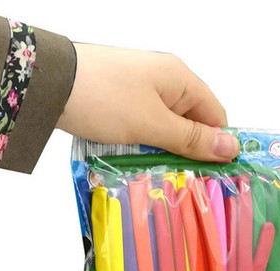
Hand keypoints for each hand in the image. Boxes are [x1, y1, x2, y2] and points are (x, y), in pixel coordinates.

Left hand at [56, 43, 239, 161]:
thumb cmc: (104, 99)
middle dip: (188, 153)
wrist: (47, 82)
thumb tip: (231, 148)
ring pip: (165, 129)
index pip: (215, 115)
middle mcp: (164, 80)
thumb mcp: (152, 124)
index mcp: (179, 78)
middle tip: (184, 182)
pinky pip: (143, 128)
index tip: (214, 176)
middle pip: (190, 123)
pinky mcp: (120, 101)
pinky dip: (143, 146)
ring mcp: (140, 90)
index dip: (216, 145)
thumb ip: (192, 139)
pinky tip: (137, 163)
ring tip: (159, 176)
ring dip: (164, 152)